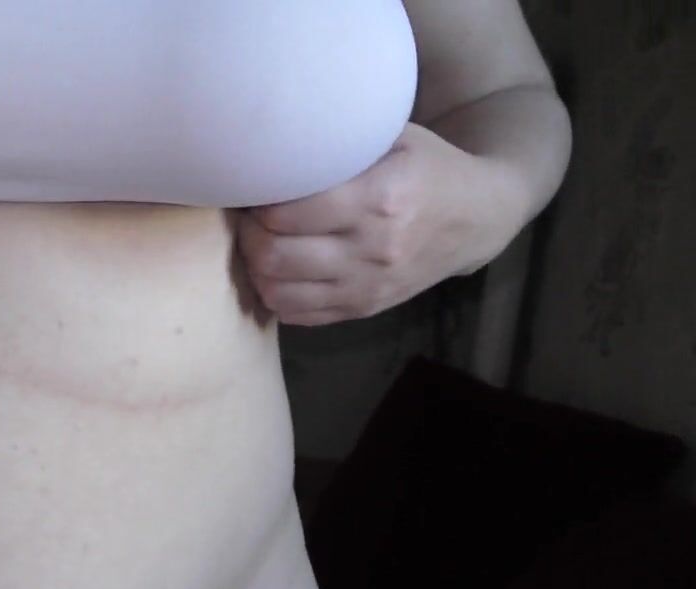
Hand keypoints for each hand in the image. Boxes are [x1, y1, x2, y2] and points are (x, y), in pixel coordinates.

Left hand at [238, 123, 526, 325]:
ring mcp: (368, 286)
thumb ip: (337, 137)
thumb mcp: (393, 134)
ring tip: (261, 240)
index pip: (285, 213)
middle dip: (248, 233)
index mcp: (378, 199)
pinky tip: (282, 268)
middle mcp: (373, 250)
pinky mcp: (364, 309)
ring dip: (256, 266)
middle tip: (249, 214)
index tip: (254, 186)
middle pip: (272, 255)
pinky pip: (296, 314)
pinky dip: (276, 293)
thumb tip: (270, 137)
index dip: (256, 200)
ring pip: (277, 290)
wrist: (478, 216)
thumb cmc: (426, 166)